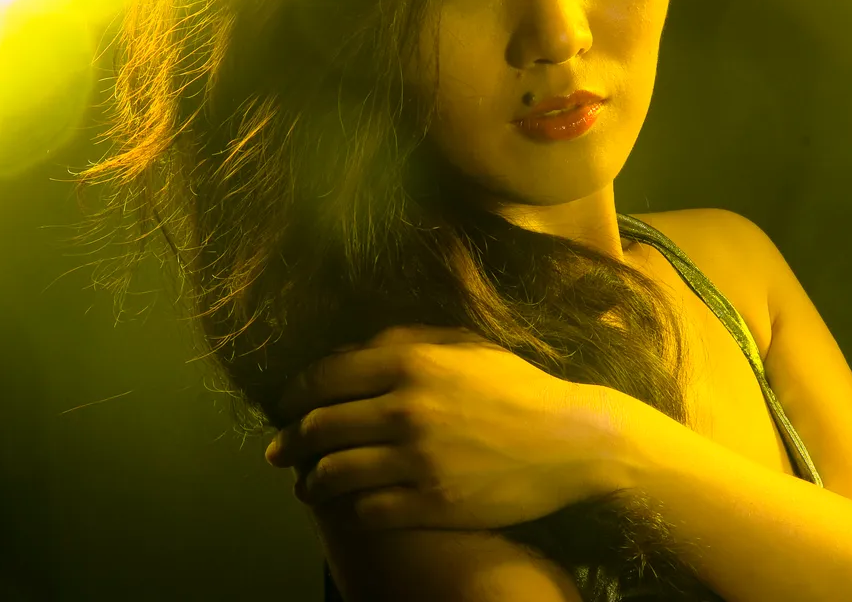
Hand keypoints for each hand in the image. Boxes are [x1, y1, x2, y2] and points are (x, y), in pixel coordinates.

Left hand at [265, 325, 630, 530]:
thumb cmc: (517, 387)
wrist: (572, 441)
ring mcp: (418, 460)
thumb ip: (407, 340)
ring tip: (307, 486)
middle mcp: (406, 409)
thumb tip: (352, 349)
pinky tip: (349, 508)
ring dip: (309, 483)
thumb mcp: (464, 345)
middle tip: (279, 453)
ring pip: (333, 475)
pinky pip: (366, 512)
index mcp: (410, 362)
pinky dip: (349, 511)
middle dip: (289, 443)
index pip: (322, 378)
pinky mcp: (433, 504)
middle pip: (318, 428)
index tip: (282, 407)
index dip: (291, 395)